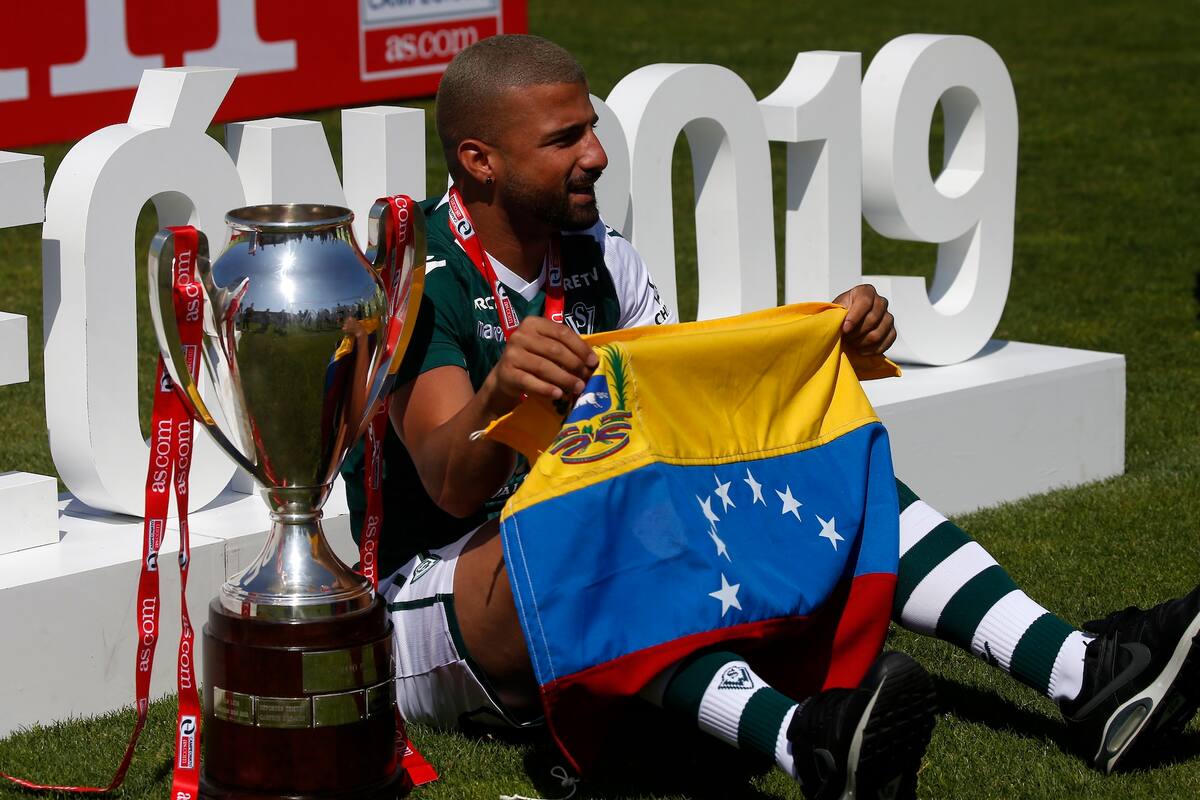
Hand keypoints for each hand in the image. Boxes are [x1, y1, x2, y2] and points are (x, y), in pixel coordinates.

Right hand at [482, 316, 598, 415]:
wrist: (505, 377)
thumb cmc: (533, 359)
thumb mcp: (546, 347)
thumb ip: (565, 348)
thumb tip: (592, 361)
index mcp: (533, 323)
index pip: (562, 332)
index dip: (580, 347)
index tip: (593, 361)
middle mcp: (520, 335)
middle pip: (555, 350)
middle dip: (575, 364)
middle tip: (587, 377)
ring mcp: (512, 354)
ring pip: (544, 367)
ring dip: (565, 379)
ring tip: (578, 387)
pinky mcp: (507, 373)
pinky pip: (531, 382)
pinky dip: (547, 389)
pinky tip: (559, 394)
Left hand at [832, 284, 895, 355]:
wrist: (845, 324)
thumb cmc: (839, 315)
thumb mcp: (836, 310)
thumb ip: (839, 313)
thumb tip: (842, 323)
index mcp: (866, 291)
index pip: (865, 302)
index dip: (855, 317)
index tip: (845, 329)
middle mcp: (880, 301)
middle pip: (873, 319)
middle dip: (856, 333)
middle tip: (845, 338)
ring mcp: (888, 316)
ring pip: (878, 333)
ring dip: (862, 342)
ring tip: (851, 343)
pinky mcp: (891, 331)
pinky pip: (887, 342)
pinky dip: (872, 350)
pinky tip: (861, 350)